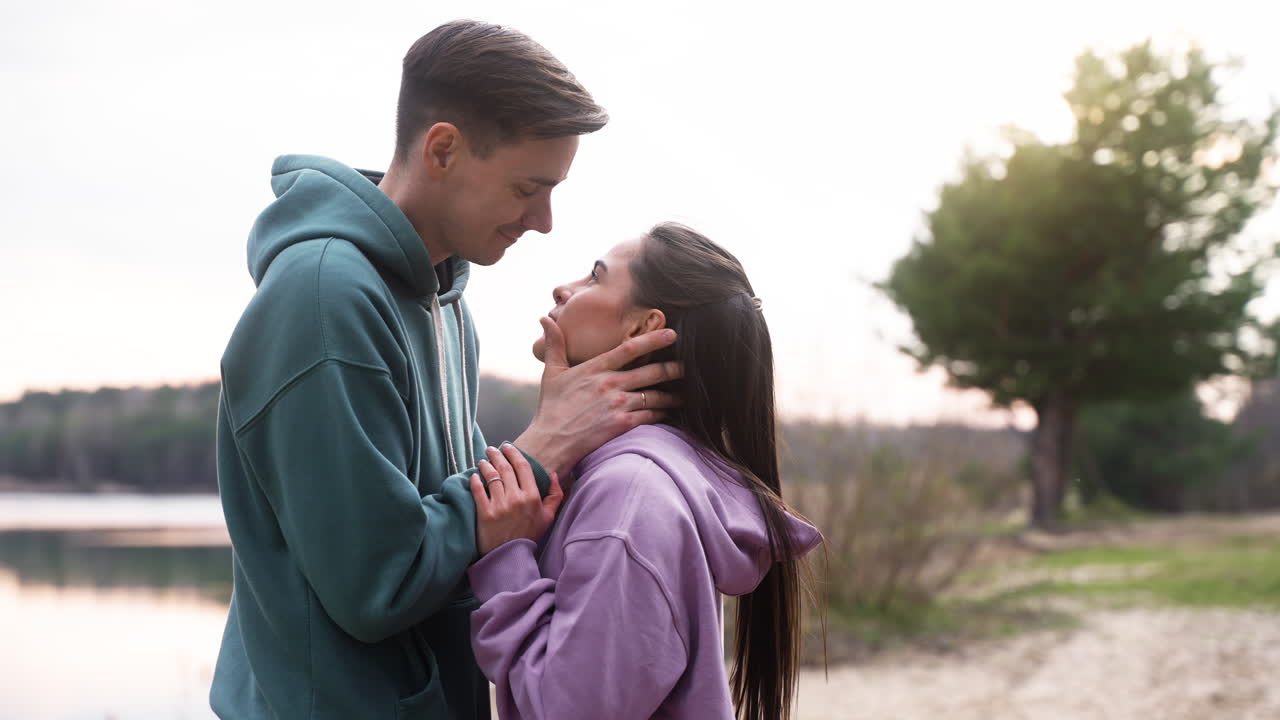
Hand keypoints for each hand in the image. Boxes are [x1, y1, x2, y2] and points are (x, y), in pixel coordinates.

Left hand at [470, 443, 564, 554]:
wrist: (510, 557)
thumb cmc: (529, 536)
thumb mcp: (548, 517)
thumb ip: (555, 495)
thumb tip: (555, 475)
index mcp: (532, 497)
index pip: (523, 467)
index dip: (514, 454)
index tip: (508, 447)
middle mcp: (516, 499)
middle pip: (505, 468)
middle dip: (497, 455)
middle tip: (492, 450)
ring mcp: (499, 506)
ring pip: (491, 477)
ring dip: (486, 465)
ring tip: (483, 460)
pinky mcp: (485, 514)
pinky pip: (478, 491)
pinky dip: (475, 481)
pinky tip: (474, 475)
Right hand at [515, 317, 681, 476]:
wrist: (550, 442)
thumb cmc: (550, 408)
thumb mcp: (551, 373)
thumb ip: (554, 345)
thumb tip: (545, 319)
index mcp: (595, 368)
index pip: (630, 348)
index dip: (653, 339)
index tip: (671, 334)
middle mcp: (610, 384)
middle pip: (651, 371)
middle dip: (673, 368)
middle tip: (689, 365)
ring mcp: (617, 404)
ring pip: (656, 395)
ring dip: (673, 395)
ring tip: (686, 394)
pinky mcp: (622, 424)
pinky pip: (651, 416)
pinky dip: (664, 414)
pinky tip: (672, 413)